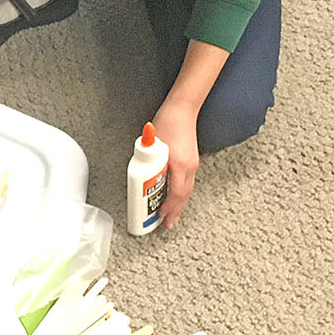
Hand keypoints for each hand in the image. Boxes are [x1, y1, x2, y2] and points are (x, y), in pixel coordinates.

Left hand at [150, 99, 199, 229]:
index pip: (176, 193)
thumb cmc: (168, 123)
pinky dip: (181, 194)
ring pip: (187, 191)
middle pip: (183, 196)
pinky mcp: (191, 161)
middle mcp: (189, 167)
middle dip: (175, 211)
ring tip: (171, 216)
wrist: (182, 110)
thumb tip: (141, 167)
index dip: (168, 207)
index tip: (161, 217)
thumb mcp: (153, 140)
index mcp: (180, 164)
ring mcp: (192, 164)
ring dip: (179, 204)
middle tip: (167, 224)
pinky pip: (187, 183)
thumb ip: (146, 153)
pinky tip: (175, 198)